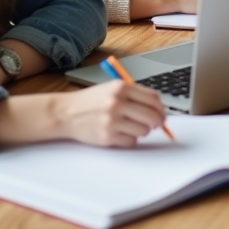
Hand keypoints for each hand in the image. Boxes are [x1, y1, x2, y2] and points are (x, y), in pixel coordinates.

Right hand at [53, 81, 167, 147]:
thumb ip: (134, 94)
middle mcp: (117, 103)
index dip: (161, 107)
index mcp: (121, 88)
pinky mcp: (108, 136)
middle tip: (155, 123)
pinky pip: (132, 141)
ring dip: (142, 130)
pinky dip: (130, 138)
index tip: (162, 112)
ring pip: (144, 130)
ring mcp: (112, 121)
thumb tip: (158, 107)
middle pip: (152, 116)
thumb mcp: (111, 88)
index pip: (153, 98)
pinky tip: (121, 132)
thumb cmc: (91, 101)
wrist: (66, 113)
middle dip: (157, 121)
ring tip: (131, 126)